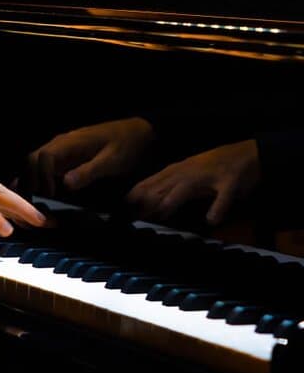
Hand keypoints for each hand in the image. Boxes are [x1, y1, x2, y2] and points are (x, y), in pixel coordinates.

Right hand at [20, 117, 154, 197]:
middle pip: (31, 160)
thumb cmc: (125, 146)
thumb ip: (89, 171)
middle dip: (29, 181)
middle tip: (34, 205)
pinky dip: (37, 180)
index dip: (41, 177)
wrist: (137, 133)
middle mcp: (59, 144)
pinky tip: (40, 195)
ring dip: (30, 181)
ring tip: (35, 203)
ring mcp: (60, 150)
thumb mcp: (111, 161)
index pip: (43, 157)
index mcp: (69, 143)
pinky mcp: (64, 157)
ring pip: (34, 163)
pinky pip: (43, 167)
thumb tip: (65, 184)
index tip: (49, 195)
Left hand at [124, 139, 259, 225]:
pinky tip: (211, 219)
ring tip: (163, 212)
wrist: (248, 152)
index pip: (155, 180)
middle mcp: (192, 170)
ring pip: (189, 186)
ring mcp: (210, 175)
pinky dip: (218, 207)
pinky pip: (223, 195)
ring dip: (175, 198)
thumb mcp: (192, 174)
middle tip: (135, 213)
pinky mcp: (230, 182)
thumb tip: (151, 203)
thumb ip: (174, 187)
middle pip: (166, 183)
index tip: (124, 204)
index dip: (139, 191)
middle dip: (150, 196)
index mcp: (181, 169)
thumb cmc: (216, 166)